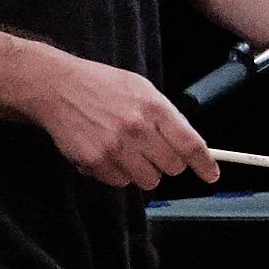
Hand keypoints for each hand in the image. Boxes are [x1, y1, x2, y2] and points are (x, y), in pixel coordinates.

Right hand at [32, 59, 219, 189]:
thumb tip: (188, 146)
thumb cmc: (103, 86)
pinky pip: (119, 182)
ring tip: (128, 151)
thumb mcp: (142, 89)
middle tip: (153, 151)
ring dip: (143, 171)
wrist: (57, 87)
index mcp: (154, 107)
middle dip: (167, 163)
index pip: (190, 144)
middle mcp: (137, 129)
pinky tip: (106, 153)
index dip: (204, 164)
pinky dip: (117, 173)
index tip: (211, 175)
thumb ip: (166, 116)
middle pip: (172, 167)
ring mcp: (115, 147)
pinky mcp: (93, 161)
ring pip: (148, 180)